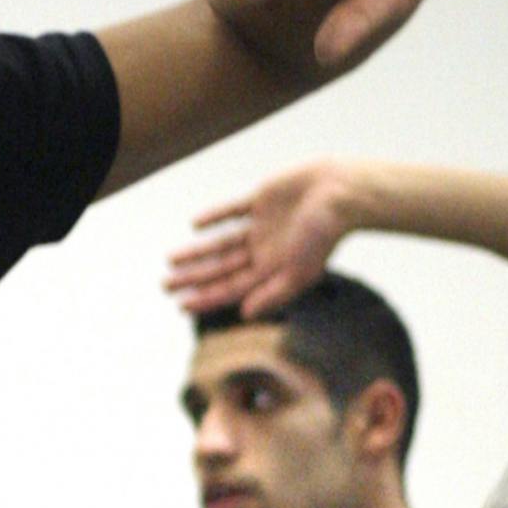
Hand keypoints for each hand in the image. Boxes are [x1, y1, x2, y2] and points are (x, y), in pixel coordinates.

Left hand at [166, 161, 362, 316]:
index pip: (232, 288)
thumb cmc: (324, 236)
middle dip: (194, 278)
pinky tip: (196, 225)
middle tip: (164, 285)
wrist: (342, 193)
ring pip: (222, 243)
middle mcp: (265, 251)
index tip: (180, 306)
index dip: (206, 298)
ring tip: (170, 261)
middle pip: (221, 268)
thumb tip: (243, 315)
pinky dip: (215, 216)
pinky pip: (234, 210)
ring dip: (197, 252)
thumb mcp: (299, 271)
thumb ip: (273, 294)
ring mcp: (263, 226)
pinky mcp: (262, 200)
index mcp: (273, 270)